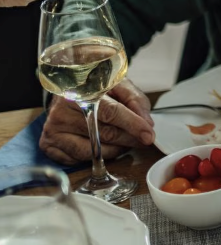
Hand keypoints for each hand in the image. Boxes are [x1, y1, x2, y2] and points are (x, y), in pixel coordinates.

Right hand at [38, 79, 153, 163]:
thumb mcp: (119, 85)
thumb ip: (135, 101)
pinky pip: (79, 159)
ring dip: (116, 149)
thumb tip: (147, 124)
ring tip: (126, 141)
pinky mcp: (49, 146)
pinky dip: (98, 156)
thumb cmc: (97, 89)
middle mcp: (61, 112)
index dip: (132, 124)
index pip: (110, 112)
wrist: (69, 90)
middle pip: (103, 133)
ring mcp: (53, 131)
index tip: (148, 134)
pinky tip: (105, 145)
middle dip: (129, 138)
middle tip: (143, 139)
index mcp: (79, 92)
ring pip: (92, 150)